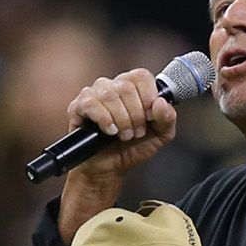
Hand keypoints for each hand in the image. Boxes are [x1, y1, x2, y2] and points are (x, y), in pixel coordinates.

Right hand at [55, 69, 179, 238]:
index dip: (149, 96)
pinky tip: (109, 131)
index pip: (141, 76)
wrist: (110, 169)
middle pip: (127, 87)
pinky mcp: (77, 107)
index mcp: (132, 87)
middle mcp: (112, 86)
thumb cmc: (132, 148)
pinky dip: (104, 119)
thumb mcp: (159, 136)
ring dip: (121, 120)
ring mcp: (93, 94)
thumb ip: (167, 119)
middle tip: (136, 133)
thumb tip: (161, 103)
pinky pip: (91, 104)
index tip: (150, 116)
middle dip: (136, 115)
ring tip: (123, 135)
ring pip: (110, 95)